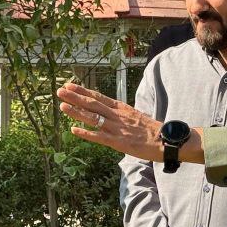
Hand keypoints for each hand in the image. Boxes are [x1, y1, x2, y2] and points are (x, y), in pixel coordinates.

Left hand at [58, 82, 204, 162]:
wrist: (166, 140)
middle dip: (75, 97)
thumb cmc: (153, 131)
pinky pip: (99, 137)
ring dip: (76, 111)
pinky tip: (73, 130)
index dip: (83, 91)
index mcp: (121, 108)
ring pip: (93, 117)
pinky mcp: (118, 142)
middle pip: (92, 104)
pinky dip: (85, 133)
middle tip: (60, 90)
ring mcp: (117, 128)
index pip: (99, 97)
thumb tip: (111, 113)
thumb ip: (122, 115)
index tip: (70, 85)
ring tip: (62, 105)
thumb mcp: (136, 116)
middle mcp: (117, 116)